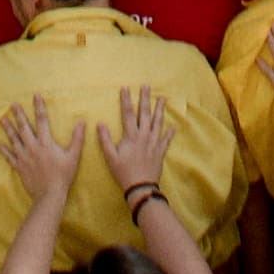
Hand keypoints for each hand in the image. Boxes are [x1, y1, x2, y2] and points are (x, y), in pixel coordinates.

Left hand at [0, 94, 76, 211]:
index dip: (39, 107)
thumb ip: (77, 139)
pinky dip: (4, 150)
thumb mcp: (73, 156)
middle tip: (13, 105)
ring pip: (14, 140)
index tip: (36, 96)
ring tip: (2, 119)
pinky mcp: (19, 167)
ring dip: (8, 129)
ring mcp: (24, 157)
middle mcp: (33, 147)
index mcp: (45, 142)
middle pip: (24, 127)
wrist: (49, 194)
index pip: (42, 120)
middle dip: (18, 115)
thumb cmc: (63, 175)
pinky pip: (10, 157)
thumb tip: (81, 122)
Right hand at [110, 85, 175, 208]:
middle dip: (145, 99)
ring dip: (160, 110)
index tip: (125, 88)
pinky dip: (170, 133)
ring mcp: (154, 143)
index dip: (126, 100)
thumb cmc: (123, 172)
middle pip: (145, 114)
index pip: (128, 114)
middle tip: (147, 86)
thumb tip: (100, 123)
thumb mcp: (110, 157)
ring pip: (158, 123)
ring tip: (162, 99)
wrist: (141, 187)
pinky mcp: (160, 152)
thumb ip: (105, 139)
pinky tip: (173, 127)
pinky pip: (166, 140)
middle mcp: (144, 136)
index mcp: (131, 136)